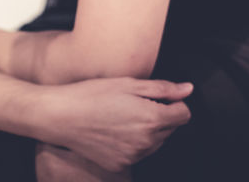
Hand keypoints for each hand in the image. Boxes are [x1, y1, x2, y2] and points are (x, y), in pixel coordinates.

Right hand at [39, 77, 193, 172]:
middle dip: (160, 116)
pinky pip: (138, 153)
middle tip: (134, 104)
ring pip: (155, 143)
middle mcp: (146, 143)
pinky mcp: (120, 165)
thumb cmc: (93, 95)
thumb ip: (163, 89)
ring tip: (122, 116)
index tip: (157, 97)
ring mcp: (133, 156)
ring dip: (148, 130)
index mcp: (151, 119)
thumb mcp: (129, 84)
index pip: (184, 114)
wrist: (61, 116)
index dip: (174, 103)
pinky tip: (115, 130)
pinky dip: (133, 143)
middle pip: (170, 129)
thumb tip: (187, 89)